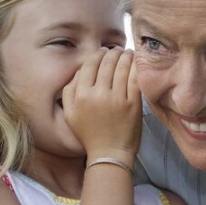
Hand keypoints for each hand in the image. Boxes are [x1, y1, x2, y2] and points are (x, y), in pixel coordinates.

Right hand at [62, 48, 141, 162]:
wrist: (109, 154)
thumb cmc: (89, 135)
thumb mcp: (70, 114)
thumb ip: (69, 91)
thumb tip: (79, 71)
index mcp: (81, 96)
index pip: (89, 65)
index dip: (97, 55)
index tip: (103, 51)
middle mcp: (98, 95)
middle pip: (107, 64)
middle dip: (113, 53)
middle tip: (117, 50)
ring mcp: (117, 99)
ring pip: (122, 68)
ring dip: (125, 56)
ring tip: (128, 53)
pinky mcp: (133, 104)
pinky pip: (135, 79)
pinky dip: (136, 67)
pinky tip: (136, 63)